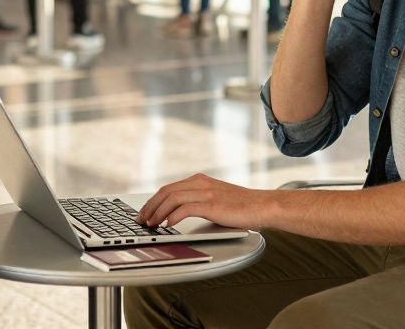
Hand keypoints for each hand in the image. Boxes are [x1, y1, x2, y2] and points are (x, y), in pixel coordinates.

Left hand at [136, 174, 268, 230]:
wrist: (263, 205)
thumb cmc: (242, 206)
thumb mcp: (216, 199)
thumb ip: (199, 201)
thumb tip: (177, 214)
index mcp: (200, 180)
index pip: (169, 188)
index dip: (153, 201)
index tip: (145, 212)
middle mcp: (200, 183)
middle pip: (166, 191)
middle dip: (150, 206)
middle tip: (141, 220)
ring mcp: (206, 192)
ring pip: (172, 198)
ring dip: (157, 212)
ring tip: (151, 224)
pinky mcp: (212, 204)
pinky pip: (185, 209)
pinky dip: (172, 217)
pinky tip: (168, 225)